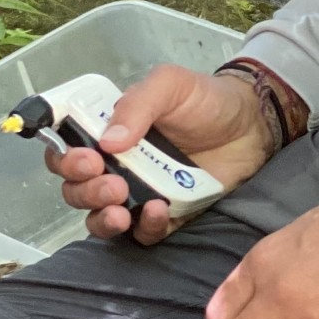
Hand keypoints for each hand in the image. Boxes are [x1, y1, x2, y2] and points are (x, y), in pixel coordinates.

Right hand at [50, 64, 275, 243]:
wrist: (253, 124)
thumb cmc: (206, 100)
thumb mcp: (169, 85)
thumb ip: (136, 105)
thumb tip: (108, 141)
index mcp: (107, 132)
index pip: (65, 152)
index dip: (65, 161)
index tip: (87, 160)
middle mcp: (116, 165)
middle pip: (76, 190)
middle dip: (85, 191)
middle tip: (113, 183)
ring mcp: (140, 193)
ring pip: (100, 218)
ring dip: (103, 218)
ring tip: (122, 208)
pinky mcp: (167, 215)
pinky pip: (143, 233)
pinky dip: (144, 228)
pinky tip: (159, 212)